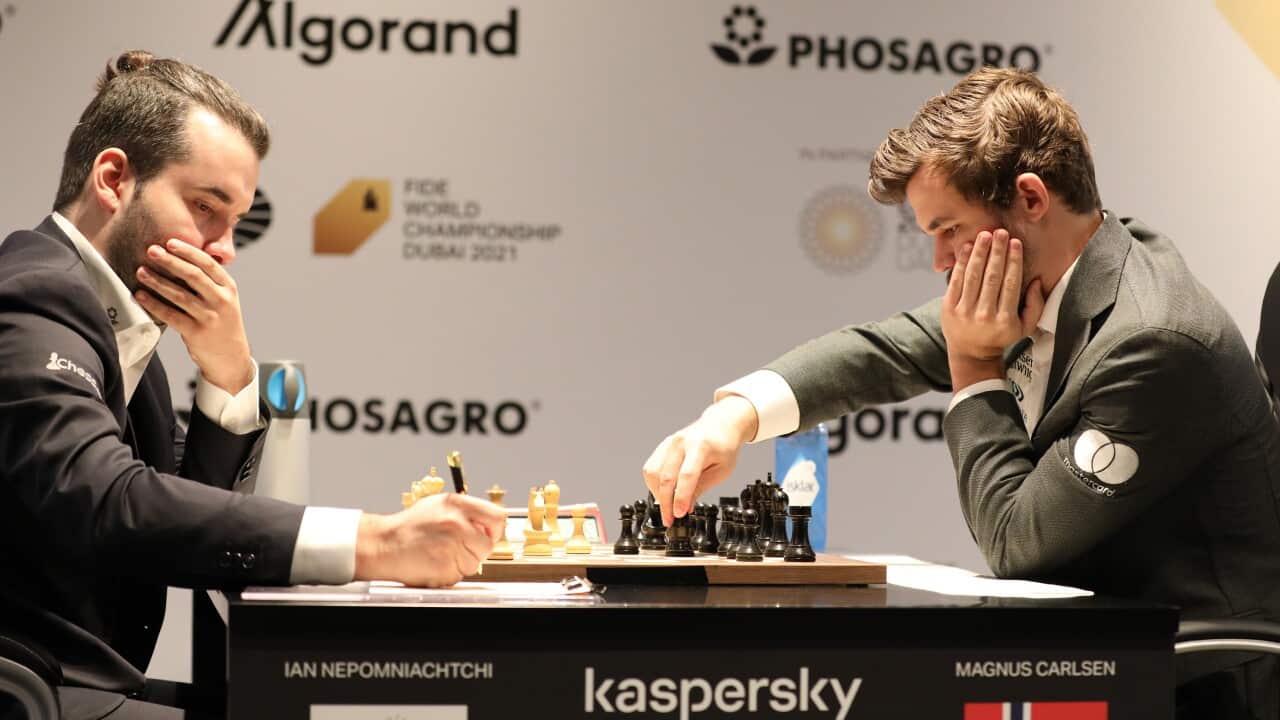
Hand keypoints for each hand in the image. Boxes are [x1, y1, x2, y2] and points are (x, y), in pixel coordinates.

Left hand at [135, 239, 253, 393]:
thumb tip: (177, 259)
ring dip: (157, 281)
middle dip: (170, 261)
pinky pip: (171, 315)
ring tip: (140, 271)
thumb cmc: (222, 324)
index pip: (208, 264)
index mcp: (229, 288)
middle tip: (151, 250)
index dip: (188, 251)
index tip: (170, 242)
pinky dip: (154, 304)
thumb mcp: (224, 300)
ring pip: (179, 294)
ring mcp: (210, 317)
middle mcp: (222, 301)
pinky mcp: (196, 333)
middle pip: (193, 276)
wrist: (231, 358)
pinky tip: (141, 296)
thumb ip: (208, 282)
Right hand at [354, 493, 506, 586]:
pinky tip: (434, 563)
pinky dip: (449, 574)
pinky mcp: (444, 568)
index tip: (486, 536)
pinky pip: (459, 576)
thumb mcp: (438, 505)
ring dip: (462, 564)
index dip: (493, 530)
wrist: (382, 544)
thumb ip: (465, 512)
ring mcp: (451, 546)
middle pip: (487, 545)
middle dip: (476, 551)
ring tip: (441, 555)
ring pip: (475, 564)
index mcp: (457, 504)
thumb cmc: (408, 527)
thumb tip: (487, 524)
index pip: (497, 518)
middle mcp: (456, 524)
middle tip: (457, 549)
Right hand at [642, 395, 757, 525]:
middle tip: (670, 520)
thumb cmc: (724, 448)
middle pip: (667, 477)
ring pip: (653, 473)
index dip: (681, 497)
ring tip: (668, 506)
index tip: (679, 514)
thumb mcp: (722, 471)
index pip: (687, 475)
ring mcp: (670, 442)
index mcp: (701, 446)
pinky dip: (654, 484)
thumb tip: (684, 507)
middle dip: (666, 502)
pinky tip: (663, 493)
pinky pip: (651, 468)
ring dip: (658, 494)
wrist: (720, 425)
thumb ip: (701, 488)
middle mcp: (681, 442)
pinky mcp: (662, 446)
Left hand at [941, 229, 1044, 388]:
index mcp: (1004, 320)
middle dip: (997, 252)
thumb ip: (1035, 305)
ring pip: (973, 276)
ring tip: (984, 235)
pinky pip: (955, 281)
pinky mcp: (948, 308)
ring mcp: (964, 312)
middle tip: (1000, 232)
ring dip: (979, 253)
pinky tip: (967, 247)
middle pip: (992, 277)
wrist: (971, 353)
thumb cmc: (1001, 336)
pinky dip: (961, 263)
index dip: (1013, 261)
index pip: (1010, 284)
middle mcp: (984, 315)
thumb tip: (1036, 280)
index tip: (1015, 243)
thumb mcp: (1025, 327)